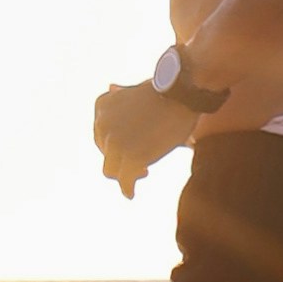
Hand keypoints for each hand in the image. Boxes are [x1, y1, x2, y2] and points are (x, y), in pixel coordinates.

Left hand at [93, 77, 200, 194]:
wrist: (181, 93)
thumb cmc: (166, 90)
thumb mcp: (136, 89)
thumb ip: (121, 95)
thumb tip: (110, 88)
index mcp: (102, 105)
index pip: (101, 133)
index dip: (115, 142)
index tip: (130, 145)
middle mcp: (102, 124)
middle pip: (105, 152)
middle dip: (121, 157)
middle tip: (141, 162)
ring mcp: (115, 142)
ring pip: (111, 169)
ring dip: (123, 173)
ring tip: (141, 173)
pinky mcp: (131, 157)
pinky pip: (124, 180)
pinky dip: (127, 189)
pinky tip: (130, 194)